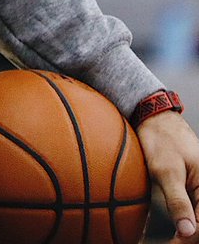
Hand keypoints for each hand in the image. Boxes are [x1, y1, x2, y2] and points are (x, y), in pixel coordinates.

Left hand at [137, 110, 198, 239]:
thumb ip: (178, 201)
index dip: (189, 238)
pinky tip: (172, 234)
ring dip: (186, 235)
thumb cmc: (162, 139)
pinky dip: (183, 225)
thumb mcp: (167, 171)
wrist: (155, 118)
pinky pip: (192, 212)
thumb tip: (188, 231)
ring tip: (169, 242)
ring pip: (197, 223)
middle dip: (187, 239)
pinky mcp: (192, 192)